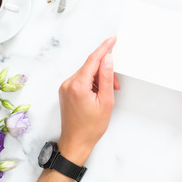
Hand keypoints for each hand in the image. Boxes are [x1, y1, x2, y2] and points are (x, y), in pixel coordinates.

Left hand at [58, 36, 119, 164]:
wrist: (76, 142)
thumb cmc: (91, 126)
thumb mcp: (106, 102)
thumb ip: (107, 78)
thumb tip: (108, 60)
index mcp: (78, 85)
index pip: (93, 60)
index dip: (104, 48)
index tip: (112, 39)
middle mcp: (68, 83)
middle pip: (90, 67)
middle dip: (105, 71)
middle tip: (115, 84)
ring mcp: (65, 87)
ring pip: (86, 73)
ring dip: (99, 78)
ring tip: (107, 94)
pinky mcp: (65, 91)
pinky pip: (81, 80)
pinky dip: (92, 83)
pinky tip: (98, 93)